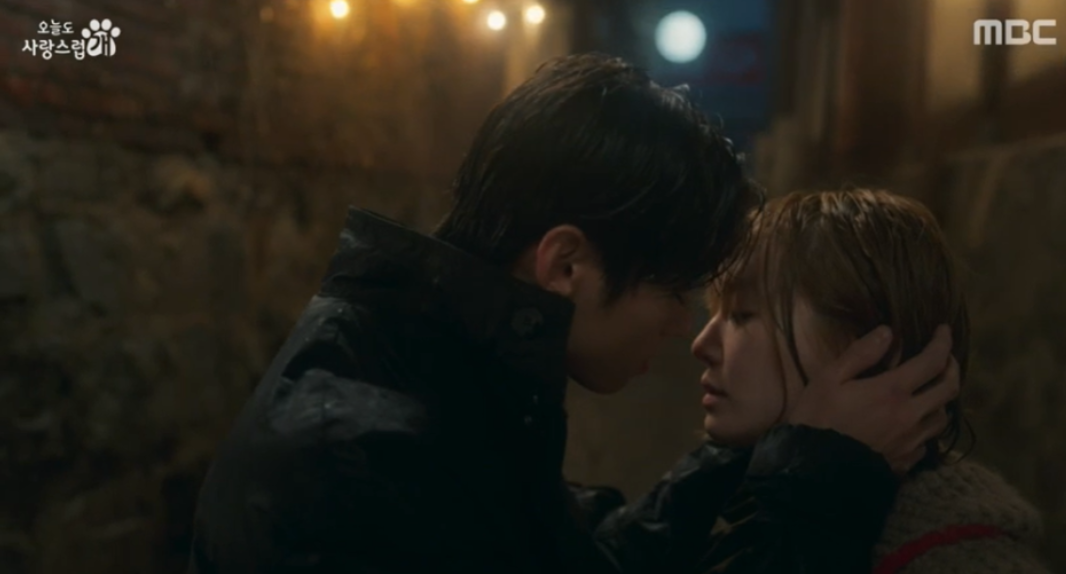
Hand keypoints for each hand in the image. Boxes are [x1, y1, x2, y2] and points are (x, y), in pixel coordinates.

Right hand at [786, 325, 959, 474]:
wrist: (815, 471)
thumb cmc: (817, 419)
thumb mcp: (829, 379)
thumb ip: (860, 354)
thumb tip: (888, 333)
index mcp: (892, 391)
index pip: (932, 361)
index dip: (942, 342)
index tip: (943, 329)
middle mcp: (911, 415)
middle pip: (949, 388)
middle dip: (951, 367)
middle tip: (944, 356)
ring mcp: (911, 442)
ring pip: (942, 417)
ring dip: (941, 400)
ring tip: (930, 391)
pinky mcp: (905, 462)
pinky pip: (926, 442)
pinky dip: (925, 428)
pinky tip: (912, 424)